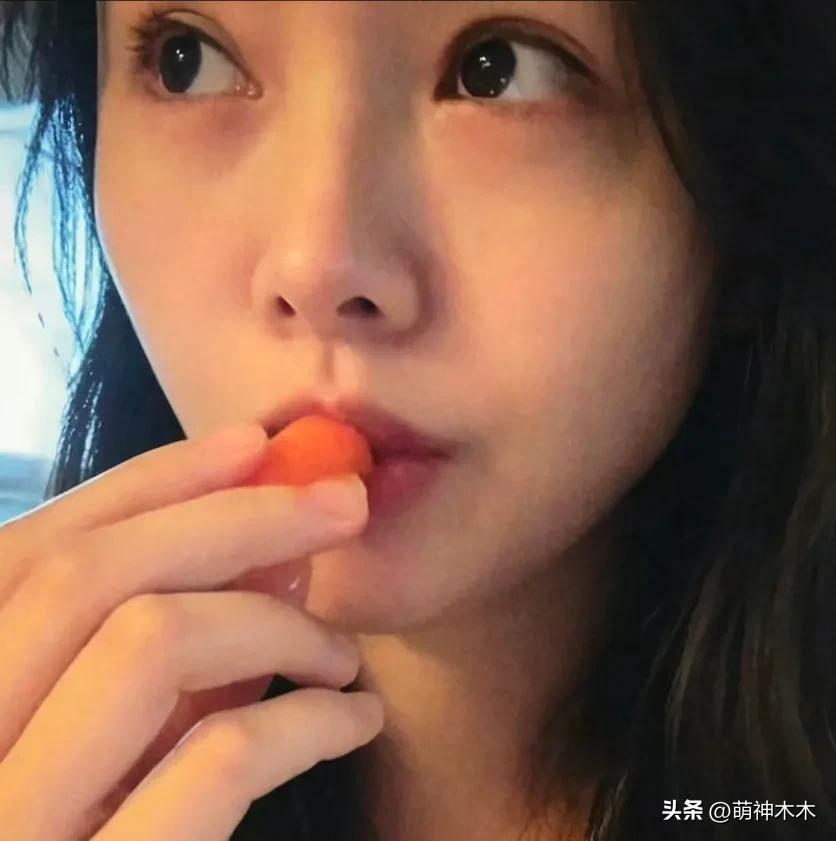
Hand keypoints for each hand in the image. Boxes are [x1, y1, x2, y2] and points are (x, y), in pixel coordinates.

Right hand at [0, 424, 382, 839]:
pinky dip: (307, 720)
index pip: (28, 555)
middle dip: (232, 516)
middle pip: (87, 579)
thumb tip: (258, 535)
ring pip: (146, 643)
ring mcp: (13, 832)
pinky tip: (353, 719)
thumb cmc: (107, 828)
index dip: (145, 484)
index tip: (251, 446)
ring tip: (341, 651)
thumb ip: (151, 646)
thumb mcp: (110, 733)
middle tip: (340, 503)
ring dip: (274, 620)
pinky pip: (216, 761)